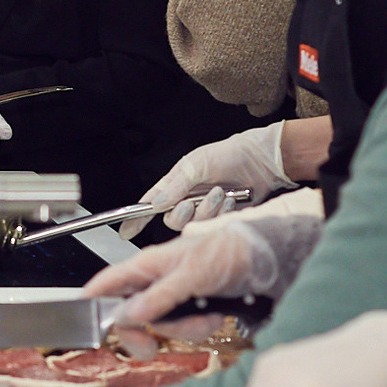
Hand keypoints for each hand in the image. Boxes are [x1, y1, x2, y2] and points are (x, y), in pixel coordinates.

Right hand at [89, 189, 323, 322]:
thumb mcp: (190, 275)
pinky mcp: (191, 305)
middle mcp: (156, 279)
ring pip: (160, 325)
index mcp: (148, 265)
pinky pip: (183, 327)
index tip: (83, 322)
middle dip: (145, 332)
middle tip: (149, 349)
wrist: (262, 257)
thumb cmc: (226, 251)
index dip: (92, 301)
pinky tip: (212, 316)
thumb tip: (128, 315)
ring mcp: (174, 294)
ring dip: (182, 329)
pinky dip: (198, 328)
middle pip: (131, 314)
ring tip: (205, 318)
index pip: (108, 282)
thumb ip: (158, 297)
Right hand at [137, 123, 293, 233]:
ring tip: (221, 193)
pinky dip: (221, 213)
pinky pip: (213, 225)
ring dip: (207, 210)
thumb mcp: (197, 164)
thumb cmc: (228, 155)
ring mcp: (204, 209)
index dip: (136, 218)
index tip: (126, 231)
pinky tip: (231, 200)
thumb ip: (176, 186)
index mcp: (175, 184)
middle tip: (195, 200)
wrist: (260, 161)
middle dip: (184, 212)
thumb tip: (156, 205)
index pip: (150, 204)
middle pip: (171, 219)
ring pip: (194, 224)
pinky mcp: (221, 218)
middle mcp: (187, 199)